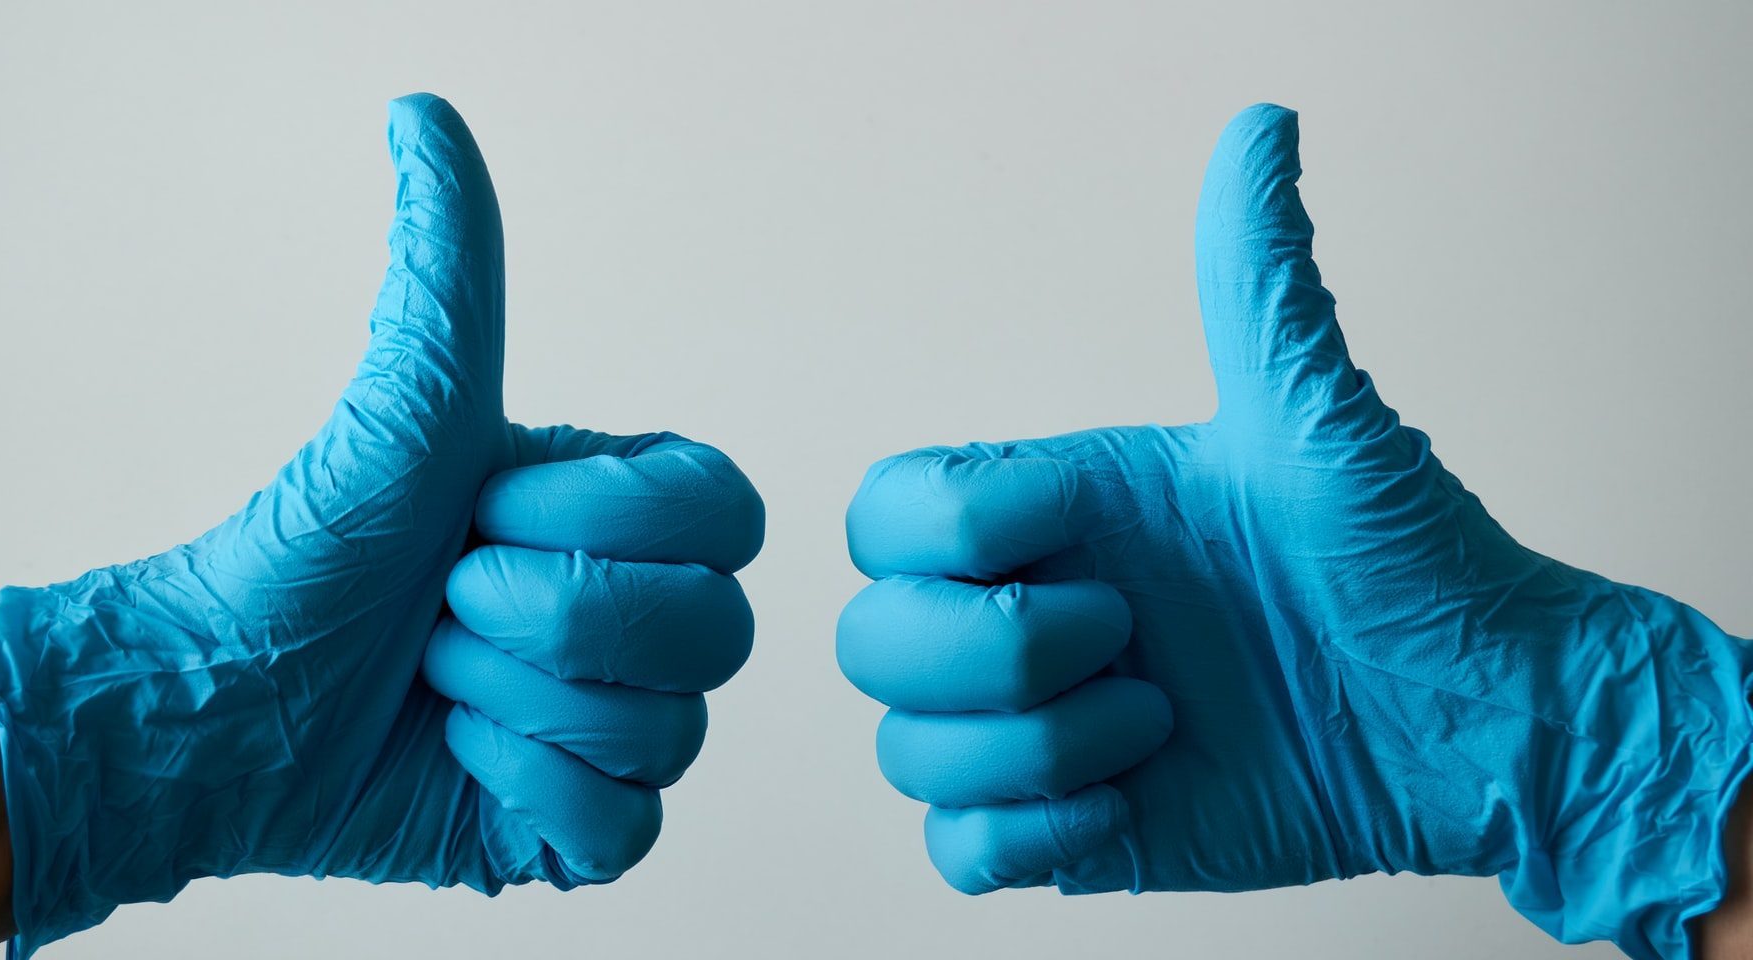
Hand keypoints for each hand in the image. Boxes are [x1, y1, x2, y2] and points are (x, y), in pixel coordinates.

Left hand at [0, 93, 762, 956]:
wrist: (219, 709)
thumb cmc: (310, 556)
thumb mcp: (407, 411)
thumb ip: (449, 273)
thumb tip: (424, 117)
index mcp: (625, 523)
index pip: (729, 517)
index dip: (612, 522)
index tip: (490, 507)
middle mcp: (640, 621)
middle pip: (714, 631)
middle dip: (550, 616)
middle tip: (447, 603)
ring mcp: (619, 727)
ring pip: (670, 731)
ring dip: (518, 704)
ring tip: (438, 682)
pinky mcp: (581, 827)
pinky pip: (628, 826)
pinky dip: (530, 793)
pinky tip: (461, 761)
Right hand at [837, 104, 1750, 959]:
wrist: (1483, 723)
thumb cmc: (1409, 566)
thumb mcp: (1320, 424)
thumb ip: (1257, 284)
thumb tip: (1259, 130)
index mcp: (1056, 513)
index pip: (886, 514)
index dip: (950, 542)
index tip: (1080, 547)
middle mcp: (1027, 614)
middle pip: (867, 641)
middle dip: (990, 655)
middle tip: (1133, 642)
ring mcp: (1041, 728)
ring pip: (905, 752)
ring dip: (1032, 751)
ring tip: (1159, 724)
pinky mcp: (1071, 831)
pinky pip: (954, 853)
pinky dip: (1022, 839)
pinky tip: (1127, 803)